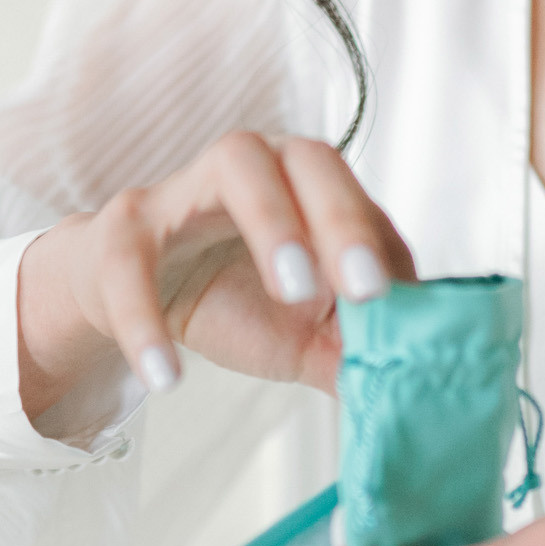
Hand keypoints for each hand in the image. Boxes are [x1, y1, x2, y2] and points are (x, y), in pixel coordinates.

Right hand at [16, 133, 412, 417]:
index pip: (350, 189)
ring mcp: (184, 190)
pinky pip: (131, 264)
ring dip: (271, 222)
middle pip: (302, 158)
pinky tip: (168, 380)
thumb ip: (360, 351)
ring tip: (292, 295)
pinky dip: (146, 322)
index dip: (374, 234)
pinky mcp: (122, 232)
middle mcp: (252, 165)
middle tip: (362, 287)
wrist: (128, 302)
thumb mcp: (306, 333)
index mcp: (303, 184)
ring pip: (232, 169)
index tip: (392, 296)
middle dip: (339, 215)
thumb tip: (422, 387)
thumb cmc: (233, 300)